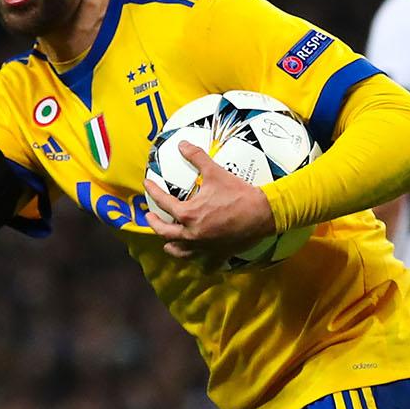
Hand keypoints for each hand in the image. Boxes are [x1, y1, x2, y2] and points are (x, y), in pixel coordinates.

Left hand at [144, 143, 275, 259]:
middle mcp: (192, 234)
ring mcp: (205, 247)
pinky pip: (205, 264)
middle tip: (150, 217)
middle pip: (165, 233)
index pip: (163, 203)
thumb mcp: (215, 172)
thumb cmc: (238, 193)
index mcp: (188, 214)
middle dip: (155, 224)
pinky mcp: (218, 254)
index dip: (153, 191)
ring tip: (168, 243)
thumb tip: (182, 144)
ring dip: (172, 247)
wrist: (262, 213)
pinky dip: (199, 263)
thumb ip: (197, 157)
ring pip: (181, 252)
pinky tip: (198, 261)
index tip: (147, 184)